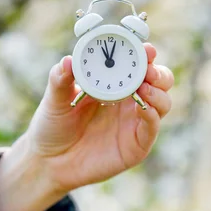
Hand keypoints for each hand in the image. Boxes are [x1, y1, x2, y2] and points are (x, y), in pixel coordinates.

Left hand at [28, 43, 172, 190]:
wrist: (48, 161)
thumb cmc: (53, 125)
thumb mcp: (55, 98)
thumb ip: (60, 78)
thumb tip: (68, 60)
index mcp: (114, 84)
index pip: (138, 64)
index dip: (146, 55)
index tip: (146, 49)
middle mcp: (129, 101)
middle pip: (159, 81)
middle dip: (159, 73)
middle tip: (148, 69)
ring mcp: (135, 123)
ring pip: (162, 103)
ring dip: (159, 92)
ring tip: (144, 87)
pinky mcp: (136, 145)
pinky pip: (152, 127)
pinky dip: (153, 115)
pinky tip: (143, 108)